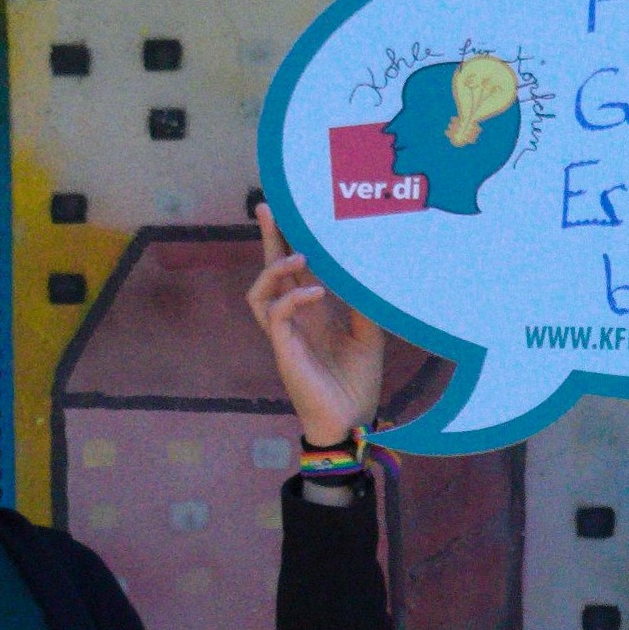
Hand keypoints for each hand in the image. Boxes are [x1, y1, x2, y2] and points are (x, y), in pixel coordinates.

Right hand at [247, 203, 388, 443]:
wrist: (352, 422)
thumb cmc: (357, 383)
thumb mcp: (369, 336)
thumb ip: (364, 306)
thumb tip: (367, 272)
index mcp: (312, 314)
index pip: (294, 271)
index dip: (287, 243)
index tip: (289, 212)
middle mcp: (294, 320)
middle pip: (270, 272)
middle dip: (267, 239)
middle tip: (267, 207)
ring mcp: (285, 335)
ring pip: (260, 292)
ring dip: (274, 269)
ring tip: (298, 257)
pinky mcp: (284, 351)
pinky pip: (277, 315)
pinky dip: (293, 298)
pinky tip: (316, 292)